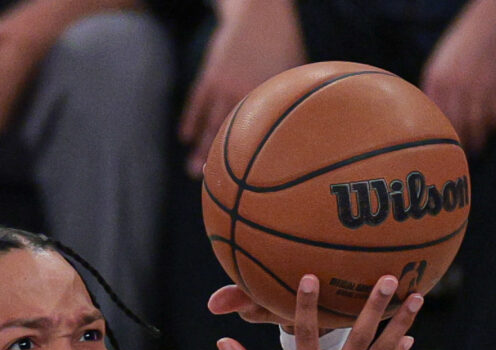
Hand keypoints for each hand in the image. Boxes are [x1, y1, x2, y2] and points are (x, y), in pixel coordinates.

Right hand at [177, 0, 303, 174]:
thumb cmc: (285, 41)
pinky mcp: (209, 74)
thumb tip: (309, 134)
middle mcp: (242, 92)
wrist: (258, 11)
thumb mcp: (297, 70)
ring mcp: (222, 83)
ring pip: (208, 122)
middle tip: (212, 185)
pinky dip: (190, 120)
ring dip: (200, 148)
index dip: (250, 160)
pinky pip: (197, 102)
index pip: (256, 135)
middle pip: (227, 133)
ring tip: (193, 172)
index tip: (247, 183)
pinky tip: (185, 137)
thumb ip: (297, 101)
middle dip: (218, 160)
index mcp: (266, 95)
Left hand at [422, 0, 495, 153]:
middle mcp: (458, 88)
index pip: (434, 123)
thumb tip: (429, 120)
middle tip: (460, 158)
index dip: (438, 140)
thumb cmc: (467, 42)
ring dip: (478, 142)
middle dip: (459, 147)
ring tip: (477, 149)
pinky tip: (492, 126)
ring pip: (478, 129)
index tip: (440, 152)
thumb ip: (435, 90)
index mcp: (438, 81)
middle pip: (456, 131)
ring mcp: (482, 90)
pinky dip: (494, 126)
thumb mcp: (442, 62)